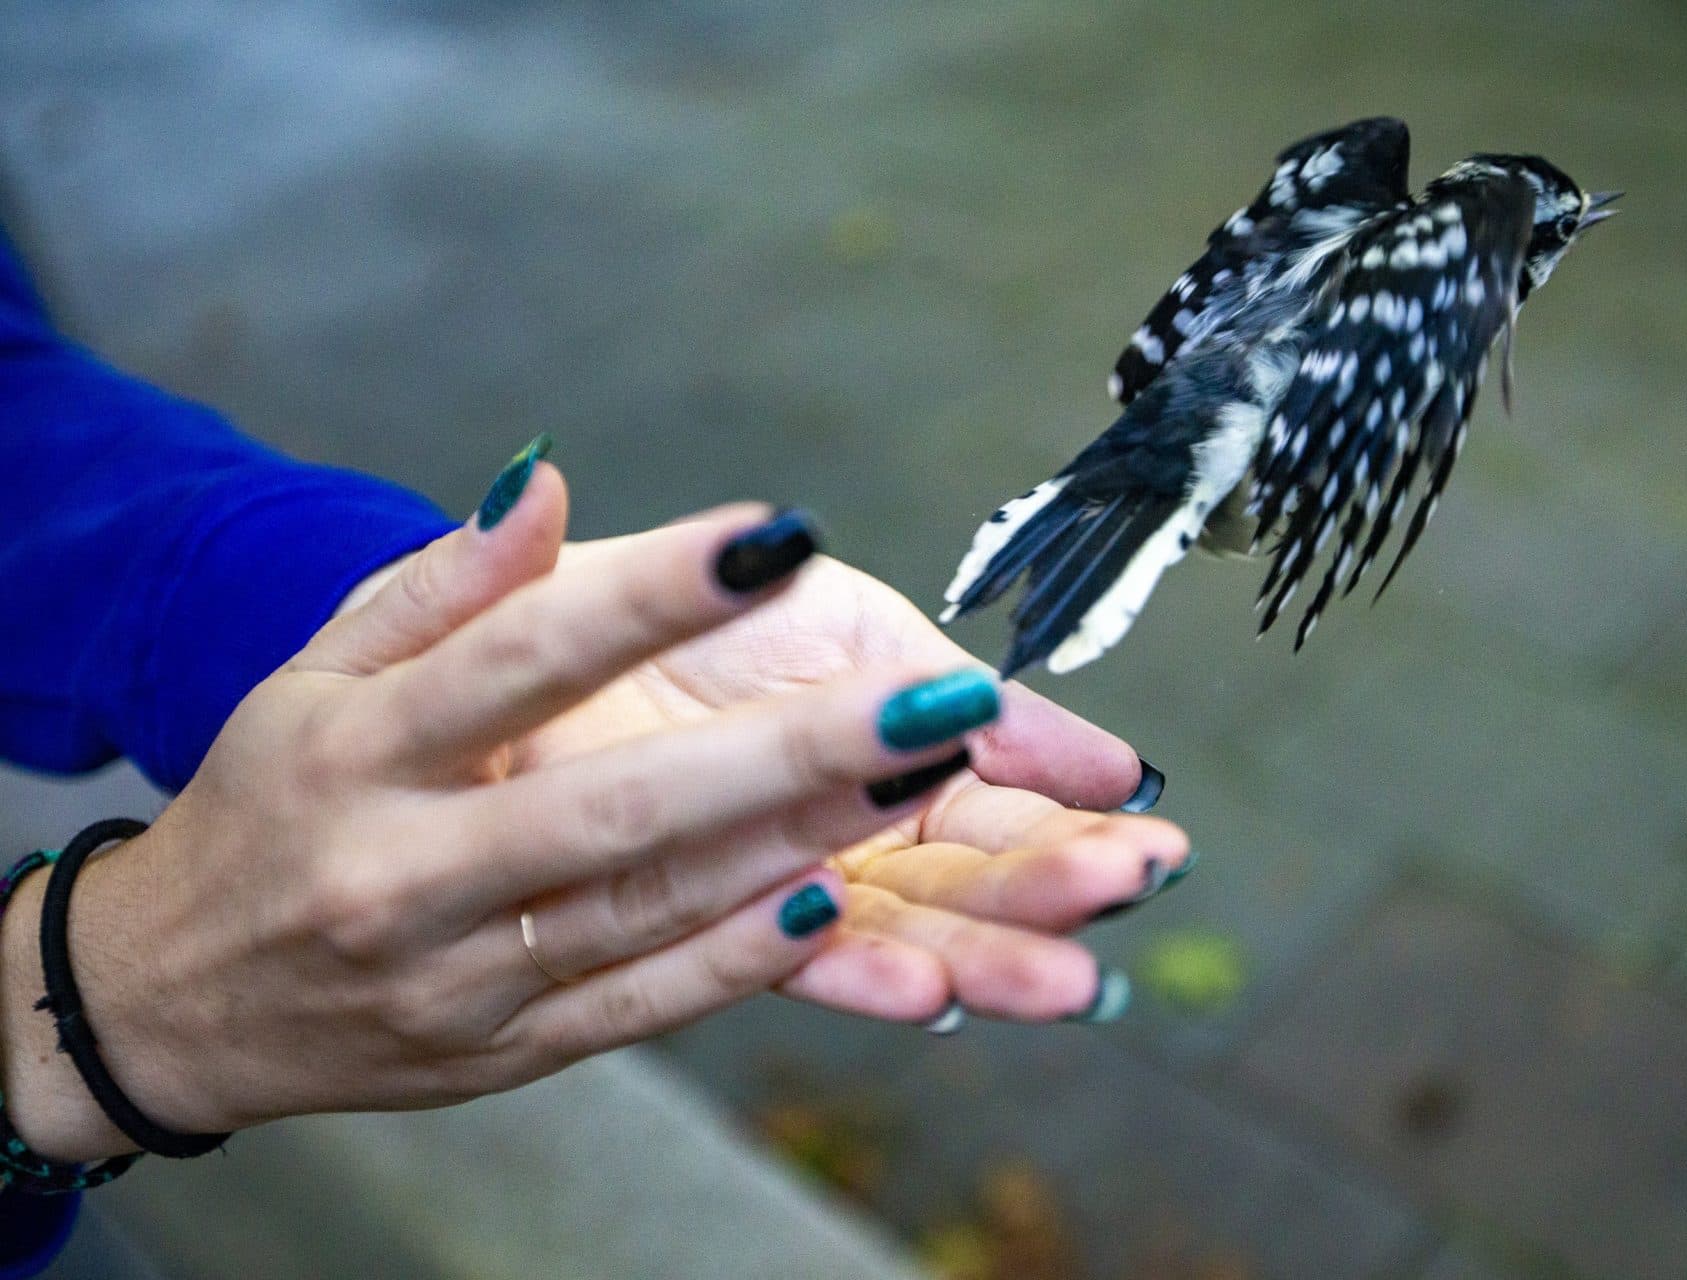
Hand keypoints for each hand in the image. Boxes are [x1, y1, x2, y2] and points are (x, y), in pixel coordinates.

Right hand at [1, 457, 1088, 1160]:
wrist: (173, 1001)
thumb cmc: (270, 805)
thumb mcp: (314, 675)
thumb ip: (439, 587)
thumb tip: (548, 481)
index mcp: (357, 749)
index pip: (521, 657)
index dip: (655, 594)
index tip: (776, 535)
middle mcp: (406, 870)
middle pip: (618, 806)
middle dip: (792, 750)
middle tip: (934, 697)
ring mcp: (457, 975)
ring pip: (650, 908)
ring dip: (801, 841)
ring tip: (926, 776)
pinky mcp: (501, 1051)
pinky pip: (639, 1004)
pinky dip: (737, 957)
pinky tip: (834, 894)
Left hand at [483, 549, 1186, 1027]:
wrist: (522, 621)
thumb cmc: (692, 607)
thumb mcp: (853, 629)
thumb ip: (959, 697)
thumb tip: (1101, 756)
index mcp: (885, 768)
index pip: (998, 812)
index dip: (1076, 824)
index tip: (1152, 837)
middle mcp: (835, 840)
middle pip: (957, 881)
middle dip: (1047, 892)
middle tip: (1124, 892)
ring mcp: (765, 887)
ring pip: (888, 933)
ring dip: (978, 956)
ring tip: (1063, 980)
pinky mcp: (675, 923)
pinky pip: (767, 956)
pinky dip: (847, 972)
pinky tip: (918, 991)